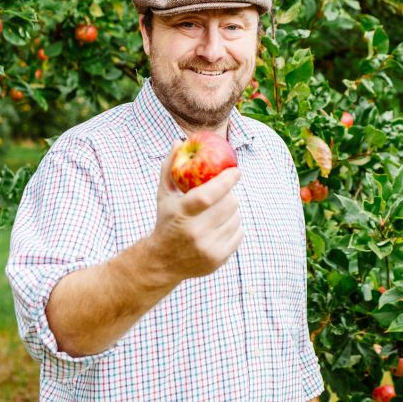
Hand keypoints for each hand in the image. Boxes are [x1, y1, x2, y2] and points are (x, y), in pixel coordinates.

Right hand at [147, 142, 243, 282]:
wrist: (162, 262)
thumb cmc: (166, 220)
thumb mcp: (164, 194)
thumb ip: (170, 167)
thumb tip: (179, 142)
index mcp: (182, 213)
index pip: (209, 195)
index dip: (226, 181)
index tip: (236, 171)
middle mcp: (195, 232)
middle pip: (229, 204)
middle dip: (230, 195)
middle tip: (224, 193)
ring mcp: (208, 248)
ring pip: (236, 217)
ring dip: (231, 211)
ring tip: (217, 212)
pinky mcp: (218, 259)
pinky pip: (239, 233)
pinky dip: (233, 226)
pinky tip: (220, 226)